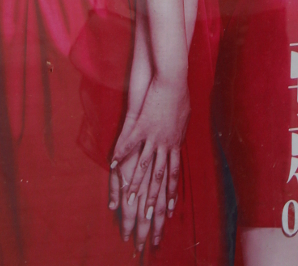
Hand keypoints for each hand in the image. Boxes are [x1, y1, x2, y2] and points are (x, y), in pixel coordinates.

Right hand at [111, 74, 189, 218]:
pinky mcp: (143, 124)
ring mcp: (154, 135)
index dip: (170, 192)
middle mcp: (166, 143)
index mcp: (176, 142)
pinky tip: (113, 165)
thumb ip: (179, 131)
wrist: (173, 80)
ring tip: (130, 201)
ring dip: (137, 184)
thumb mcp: (183, 116)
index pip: (174, 173)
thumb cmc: (180, 94)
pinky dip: (121, 153)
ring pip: (145, 166)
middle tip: (151, 217)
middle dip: (155, 199)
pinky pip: (130, 143)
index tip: (167, 210)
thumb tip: (179, 138)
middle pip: (160, 177)